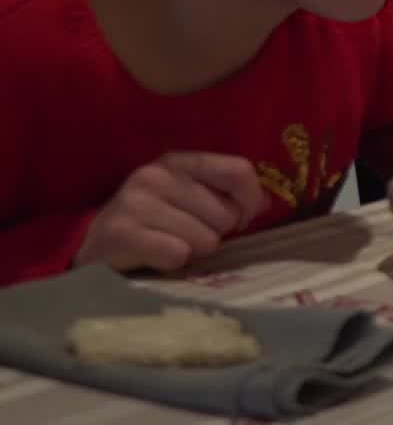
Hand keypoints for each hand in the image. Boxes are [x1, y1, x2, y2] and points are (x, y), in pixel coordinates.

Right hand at [77, 154, 268, 272]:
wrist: (97, 246)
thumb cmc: (155, 223)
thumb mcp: (190, 199)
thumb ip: (228, 194)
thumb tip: (263, 204)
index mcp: (180, 161)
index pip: (239, 171)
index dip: (249, 201)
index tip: (240, 219)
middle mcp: (156, 175)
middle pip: (226, 214)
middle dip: (216, 233)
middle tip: (189, 235)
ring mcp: (135, 202)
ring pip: (205, 239)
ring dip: (194, 250)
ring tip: (169, 244)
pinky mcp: (121, 232)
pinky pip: (177, 255)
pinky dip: (172, 263)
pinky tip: (155, 256)